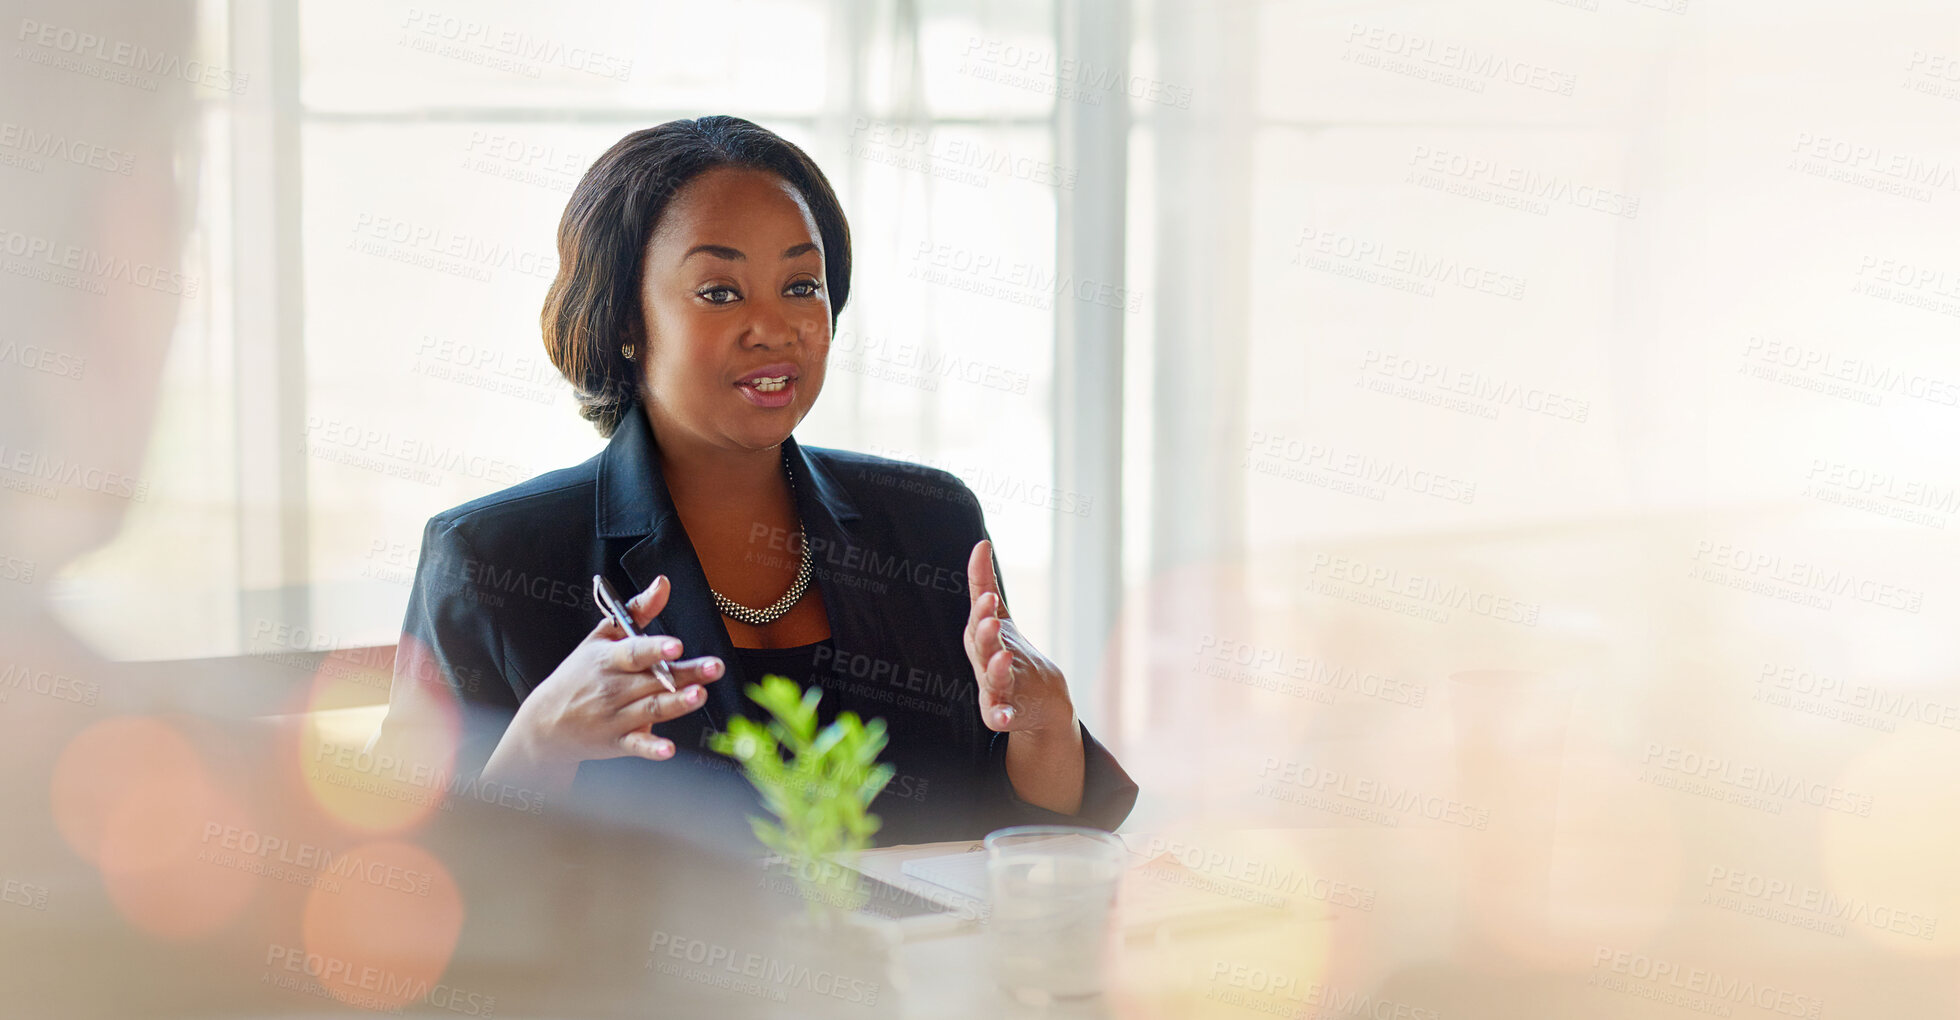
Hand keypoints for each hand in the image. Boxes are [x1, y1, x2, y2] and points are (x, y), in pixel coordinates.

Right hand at [485, 575, 723, 788]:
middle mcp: (612, 688)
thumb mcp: (601, 638)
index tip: (676, 645)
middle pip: (654, 680)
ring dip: (676, 705)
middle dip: (685, 674)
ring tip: (699, 695)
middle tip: (714, 667)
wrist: (544, 723)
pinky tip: (668, 749)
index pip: (634, 652)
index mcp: (608, 660)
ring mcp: (614, 717)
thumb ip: (637, 611)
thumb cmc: (579, 674)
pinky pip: (637, 745)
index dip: (655, 649)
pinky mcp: (618, 741)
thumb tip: (663, 584)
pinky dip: (652, 748)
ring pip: (651, 709)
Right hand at [963, 539, 1074, 733]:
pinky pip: (999, 716)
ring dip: (995, 669)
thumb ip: (984, 582)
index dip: (983, 610)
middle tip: (991, 621)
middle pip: (982, 648)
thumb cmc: (1007, 651)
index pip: (980, 620)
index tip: (990, 597)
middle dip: (986, 635)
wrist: (1036, 697)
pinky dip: (1000, 716)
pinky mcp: (1003, 712)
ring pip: (992, 678)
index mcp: (981, 637)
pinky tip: (1003, 717)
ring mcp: (994, 688)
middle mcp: (984, 661)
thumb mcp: (998, 616)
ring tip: (1003, 657)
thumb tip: (981, 543)